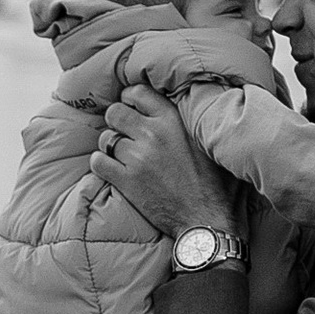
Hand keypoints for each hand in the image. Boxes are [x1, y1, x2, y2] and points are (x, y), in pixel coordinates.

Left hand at [95, 84, 239, 237]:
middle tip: (125, 134)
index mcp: (173, 120)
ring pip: (106, 138)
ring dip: (111, 146)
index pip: (138, 92)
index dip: (130, 99)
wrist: (207, 221)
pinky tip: (112, 168)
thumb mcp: (212, 142)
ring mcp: (137, 158)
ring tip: (122, 155)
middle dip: (117, 122)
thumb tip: (197, 102)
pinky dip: (101, 164)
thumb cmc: (216, 183)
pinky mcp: (127, 181)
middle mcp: (153, 134)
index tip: (133, 109)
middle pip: (115, 112)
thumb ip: (197, 120)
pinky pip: (98, 162)